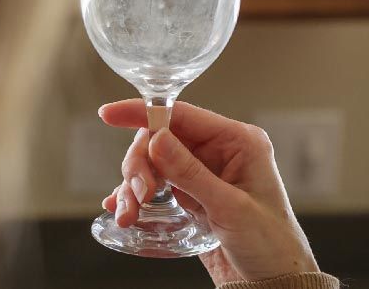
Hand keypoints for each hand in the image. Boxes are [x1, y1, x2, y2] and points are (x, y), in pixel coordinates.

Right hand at [99, 99, 318, 285]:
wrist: (273, 284)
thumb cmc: (271, 245)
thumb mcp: (231, 208)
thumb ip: (191, 173)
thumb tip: (157, 139)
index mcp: (237, 142)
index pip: (181, 114)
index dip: (142, 113)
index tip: (109, 115)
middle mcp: (217, 151)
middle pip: (158, 139)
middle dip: (140, 165)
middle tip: (138, 194)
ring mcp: (201, 172)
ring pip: (151, 163)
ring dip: (133, 187)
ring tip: (130, 214)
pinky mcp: (189, 194)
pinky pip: (153, 185)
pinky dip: (135, 197)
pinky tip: (123, 210)